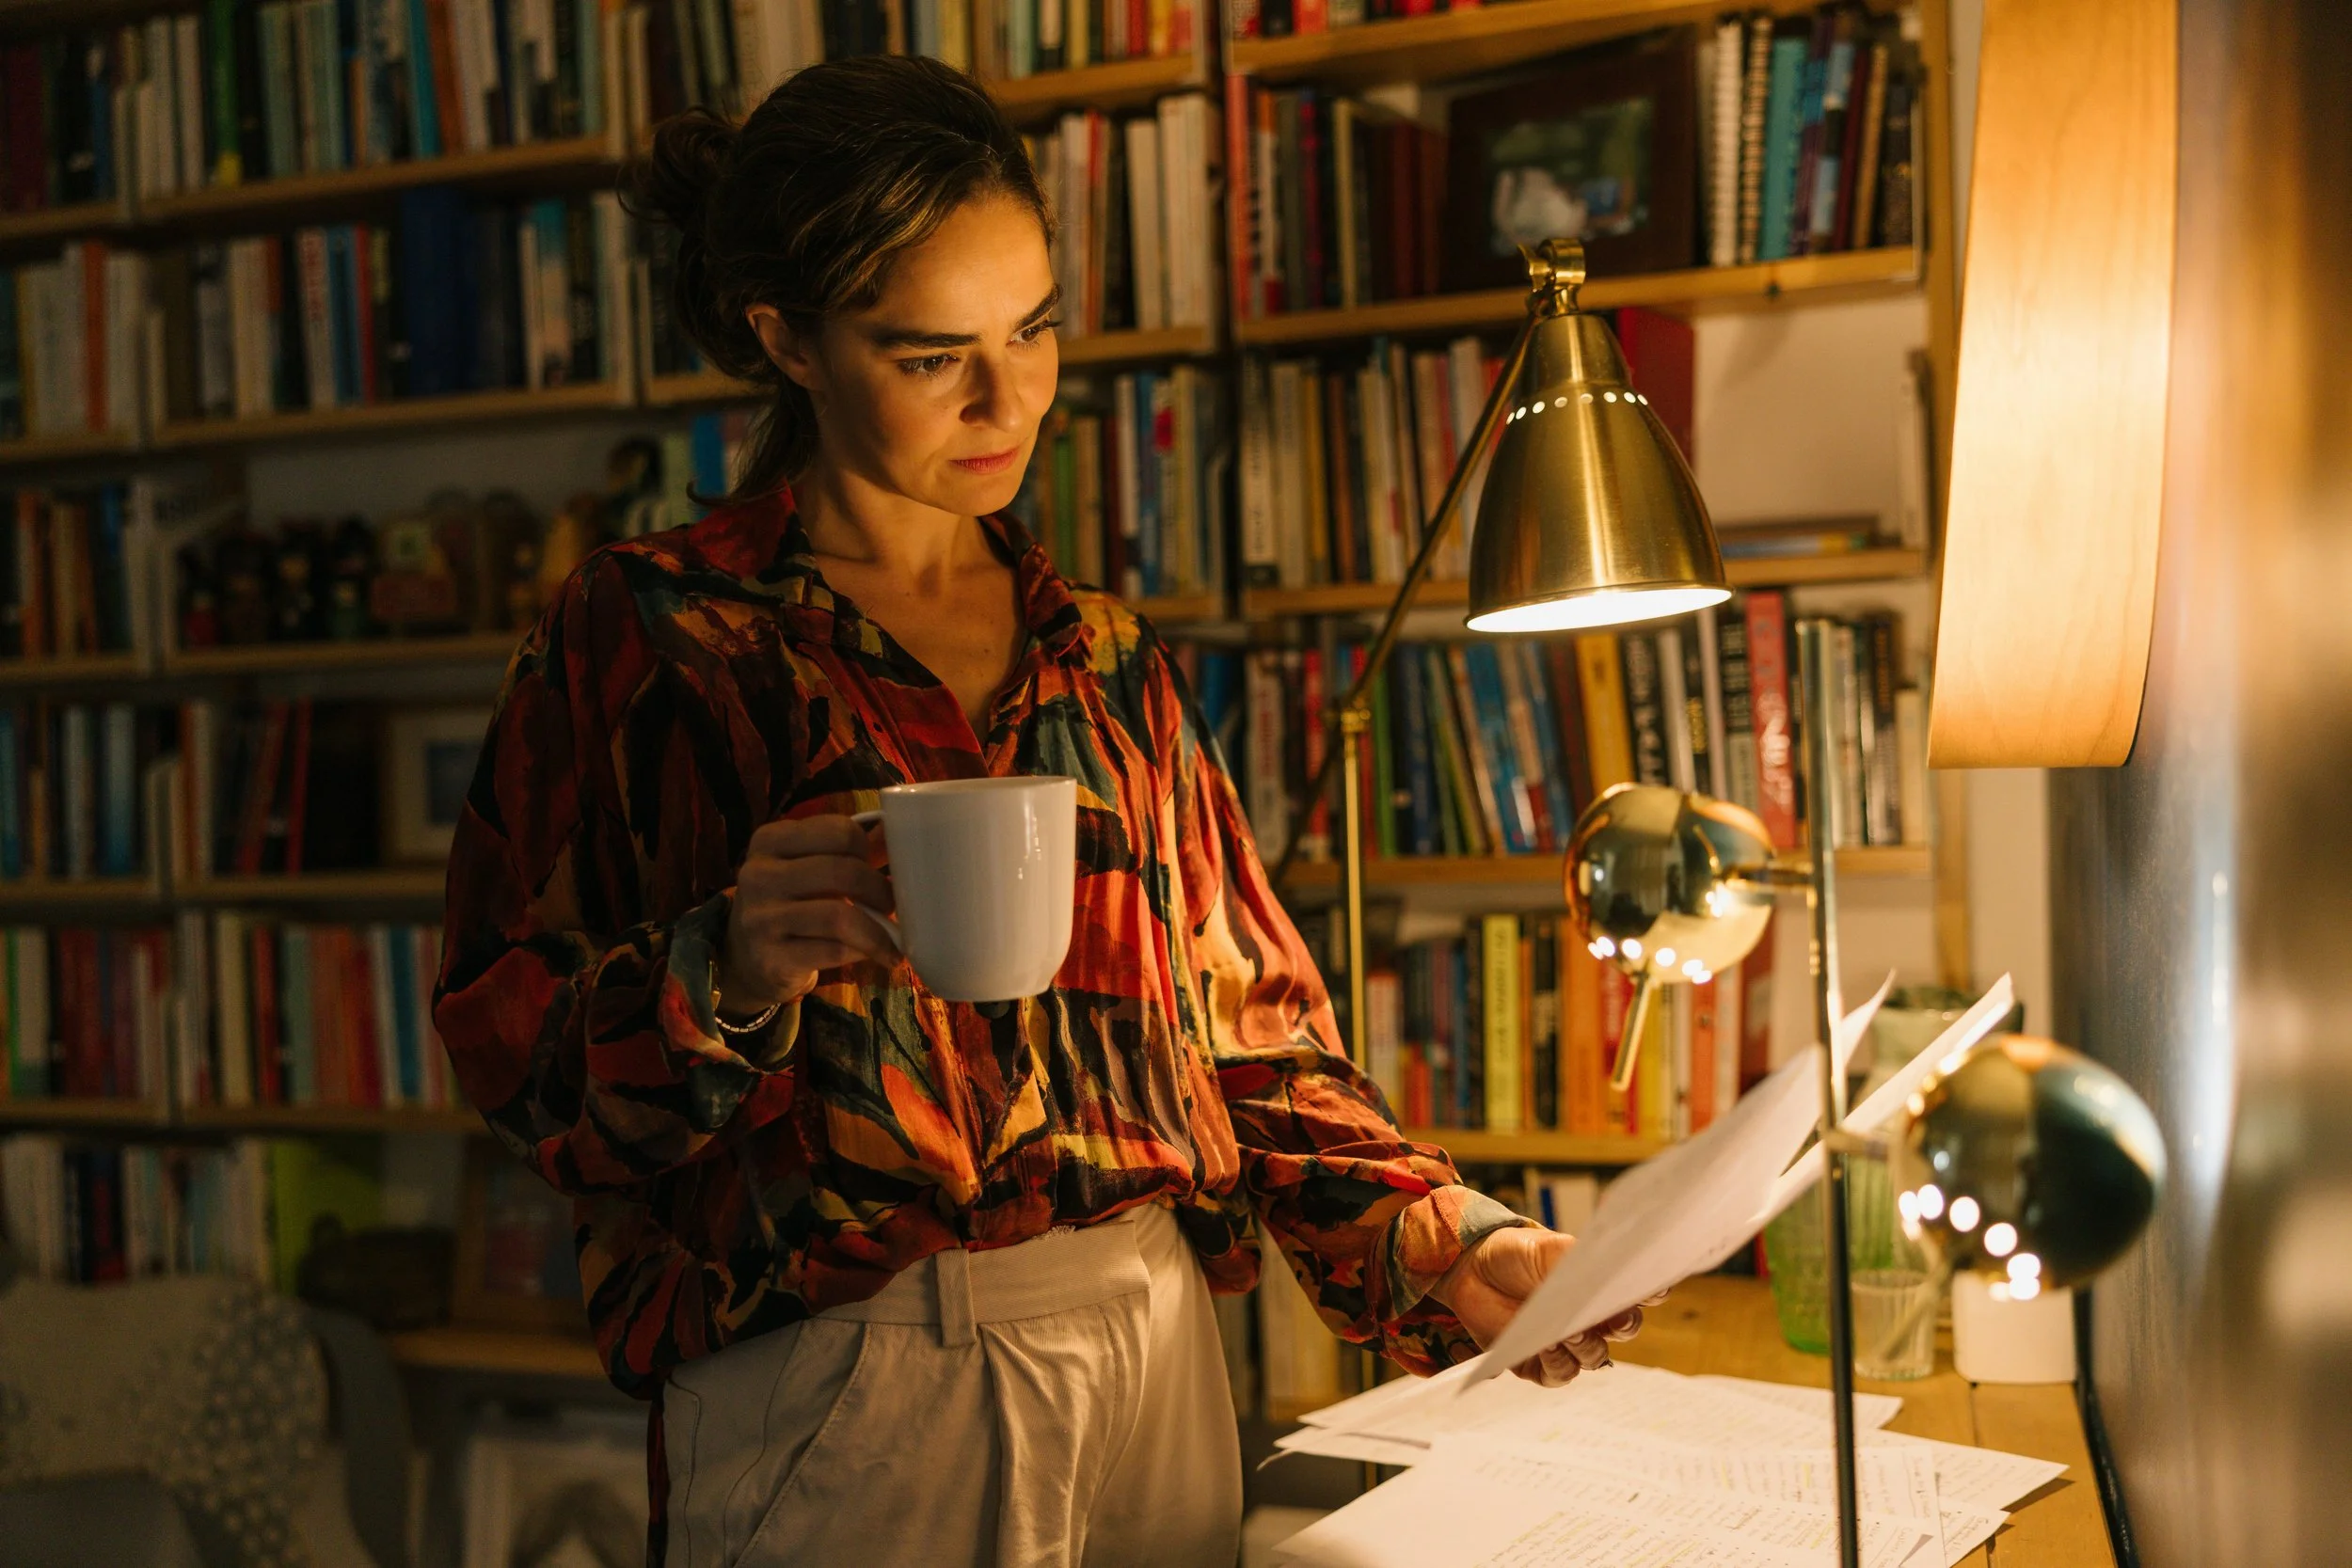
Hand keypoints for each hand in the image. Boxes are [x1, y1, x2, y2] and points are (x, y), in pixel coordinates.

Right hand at [716, 815, 898, 1014]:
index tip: (876, 867)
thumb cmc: (790, 903)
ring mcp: (760, 919)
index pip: (839, 831)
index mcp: (770, 840)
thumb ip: (851, 849)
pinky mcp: (771, 959)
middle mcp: (758, 875)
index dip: (868, 850)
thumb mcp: (809, 867)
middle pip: (842, 872)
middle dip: (880, 890)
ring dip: (878, 929)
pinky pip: (834, 951)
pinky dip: (865, 952)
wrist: (746, 959)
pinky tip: (877, 955)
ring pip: (839, 916)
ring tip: (891, 936)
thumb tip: (900, 832)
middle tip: (892, 905)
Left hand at [1428, 1227, 1652, 1387]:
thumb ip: (1577, 1258)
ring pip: (1594, 1356)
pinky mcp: (1539, 1363)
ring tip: (1570, 1331)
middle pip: (1624, 1329)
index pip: (1638, 1294)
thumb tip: (1607, 1267)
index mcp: (1600, 1287)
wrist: (1471, 1268)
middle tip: (1615, 1318)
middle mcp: (1591, 1318)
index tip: (1653, 1288)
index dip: (1652, 1291)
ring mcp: (1567, 1343)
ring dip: (1587, 1346)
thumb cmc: (1517, 1254)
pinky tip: (1547, 1347)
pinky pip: (1559, 1374)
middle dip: (1625, 1325)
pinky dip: (1558, 1362)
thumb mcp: (1548, 1248)